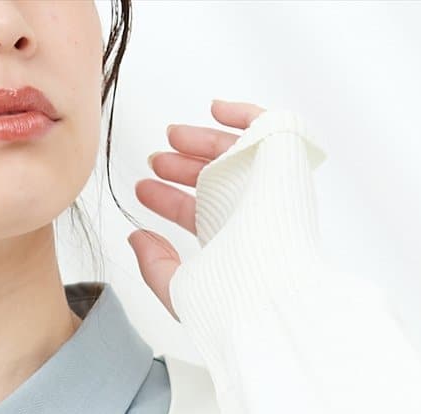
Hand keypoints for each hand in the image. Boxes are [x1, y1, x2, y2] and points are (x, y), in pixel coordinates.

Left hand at [128, 100, 265, 318]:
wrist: (268, 286)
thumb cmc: (229, 297)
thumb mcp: (178, 288)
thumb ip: (153, 265)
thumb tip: (136, 238)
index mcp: (231, 240)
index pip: (197, 212)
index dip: (167, 200)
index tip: (142, 189)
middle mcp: (251, 211)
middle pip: (214, 180)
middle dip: (181, 167)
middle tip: (154, 160)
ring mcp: (269, 183)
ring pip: (234, 151)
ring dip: (201, 141)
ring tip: (171, 136)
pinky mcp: (284, 158)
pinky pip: (268, 124)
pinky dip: (242, 113)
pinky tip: (214, 109)